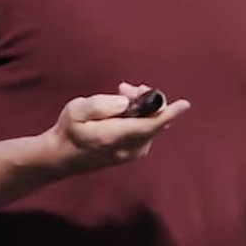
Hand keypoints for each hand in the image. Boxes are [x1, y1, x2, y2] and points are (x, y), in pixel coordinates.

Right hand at [44, 82, 190, 174]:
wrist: (61, 157)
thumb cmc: (68, 130)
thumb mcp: (76, 110)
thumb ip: (101, 104)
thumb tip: (125, 102)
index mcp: (114, 137)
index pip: (149, 125)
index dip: (169, 113)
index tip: (185, 104)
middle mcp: (128, 148)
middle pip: (154, 121)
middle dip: (147, 99)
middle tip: (127, 88)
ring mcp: (133, 153)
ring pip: (152, 124)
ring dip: (143, 107)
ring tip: (122, 94)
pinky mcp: (133, 152)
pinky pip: (147, 130)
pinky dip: (141, 116)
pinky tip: (124, 109)